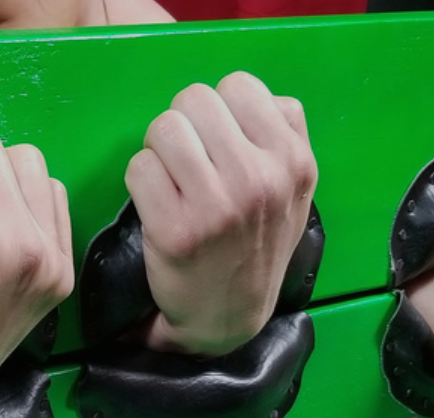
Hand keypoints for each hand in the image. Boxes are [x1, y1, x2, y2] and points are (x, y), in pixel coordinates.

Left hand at [127, 72, 317, 356]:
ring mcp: (217, 207)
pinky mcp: (176, 231)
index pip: (239, 86)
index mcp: (293, 161)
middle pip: (193, 100)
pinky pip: (139, 166)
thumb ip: (287, 134)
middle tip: (188, 161)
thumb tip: (264, 97)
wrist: (228, 316)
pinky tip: (156, 204)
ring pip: (163, 128)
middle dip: (183, 125)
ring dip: (158, 150)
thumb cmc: (256, 244)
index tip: (217, 140)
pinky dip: (140, 181)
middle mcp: (260, 180)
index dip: (219, 108)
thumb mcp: (294, 190)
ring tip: (171, 180)